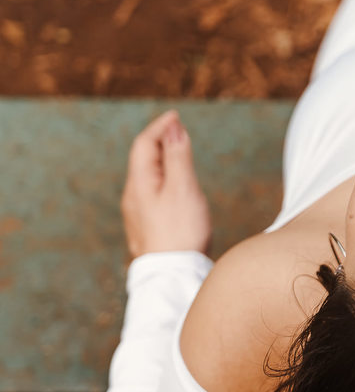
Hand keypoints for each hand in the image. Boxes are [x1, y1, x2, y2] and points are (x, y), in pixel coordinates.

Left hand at [121, 110, 211, 258]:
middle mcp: (133, 197)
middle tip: (178, 131)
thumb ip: (178, 156)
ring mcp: (138, 214)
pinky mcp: (147, 228)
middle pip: (142, 160)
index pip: (144, 144)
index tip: (175, 117)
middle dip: (159, 141)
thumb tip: (174, 129)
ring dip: (162, 162)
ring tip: (178, 156)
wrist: (172, 275)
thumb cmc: (180, 232)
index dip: (159, 127)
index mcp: (139, 183)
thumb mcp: (183, 188)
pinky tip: (175, 190)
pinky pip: (151, 194)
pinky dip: (163, 180)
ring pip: (146, 178)